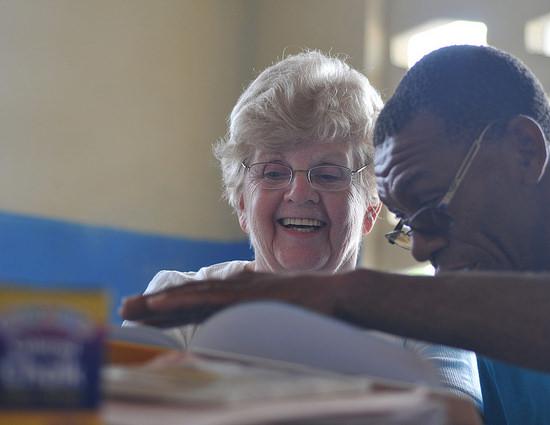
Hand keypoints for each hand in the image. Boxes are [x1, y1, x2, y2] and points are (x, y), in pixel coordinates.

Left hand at [119, 270, 353, 327]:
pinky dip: (183, 300)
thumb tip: (244, 318)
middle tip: (124, 309)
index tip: (145, 313)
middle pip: (189, 296)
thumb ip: (261, 311)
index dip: (172, 307)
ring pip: (192, 295)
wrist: (339, 297)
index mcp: (242, 295)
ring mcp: (241, 292)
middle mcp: (237, 290)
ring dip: (159, 303)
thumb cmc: (316, 308)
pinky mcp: (248, 297)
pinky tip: (160, 304)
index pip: (199, 301)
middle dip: (156, 305)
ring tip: (130, 308)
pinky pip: (209, 299)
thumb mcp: (281, 312)